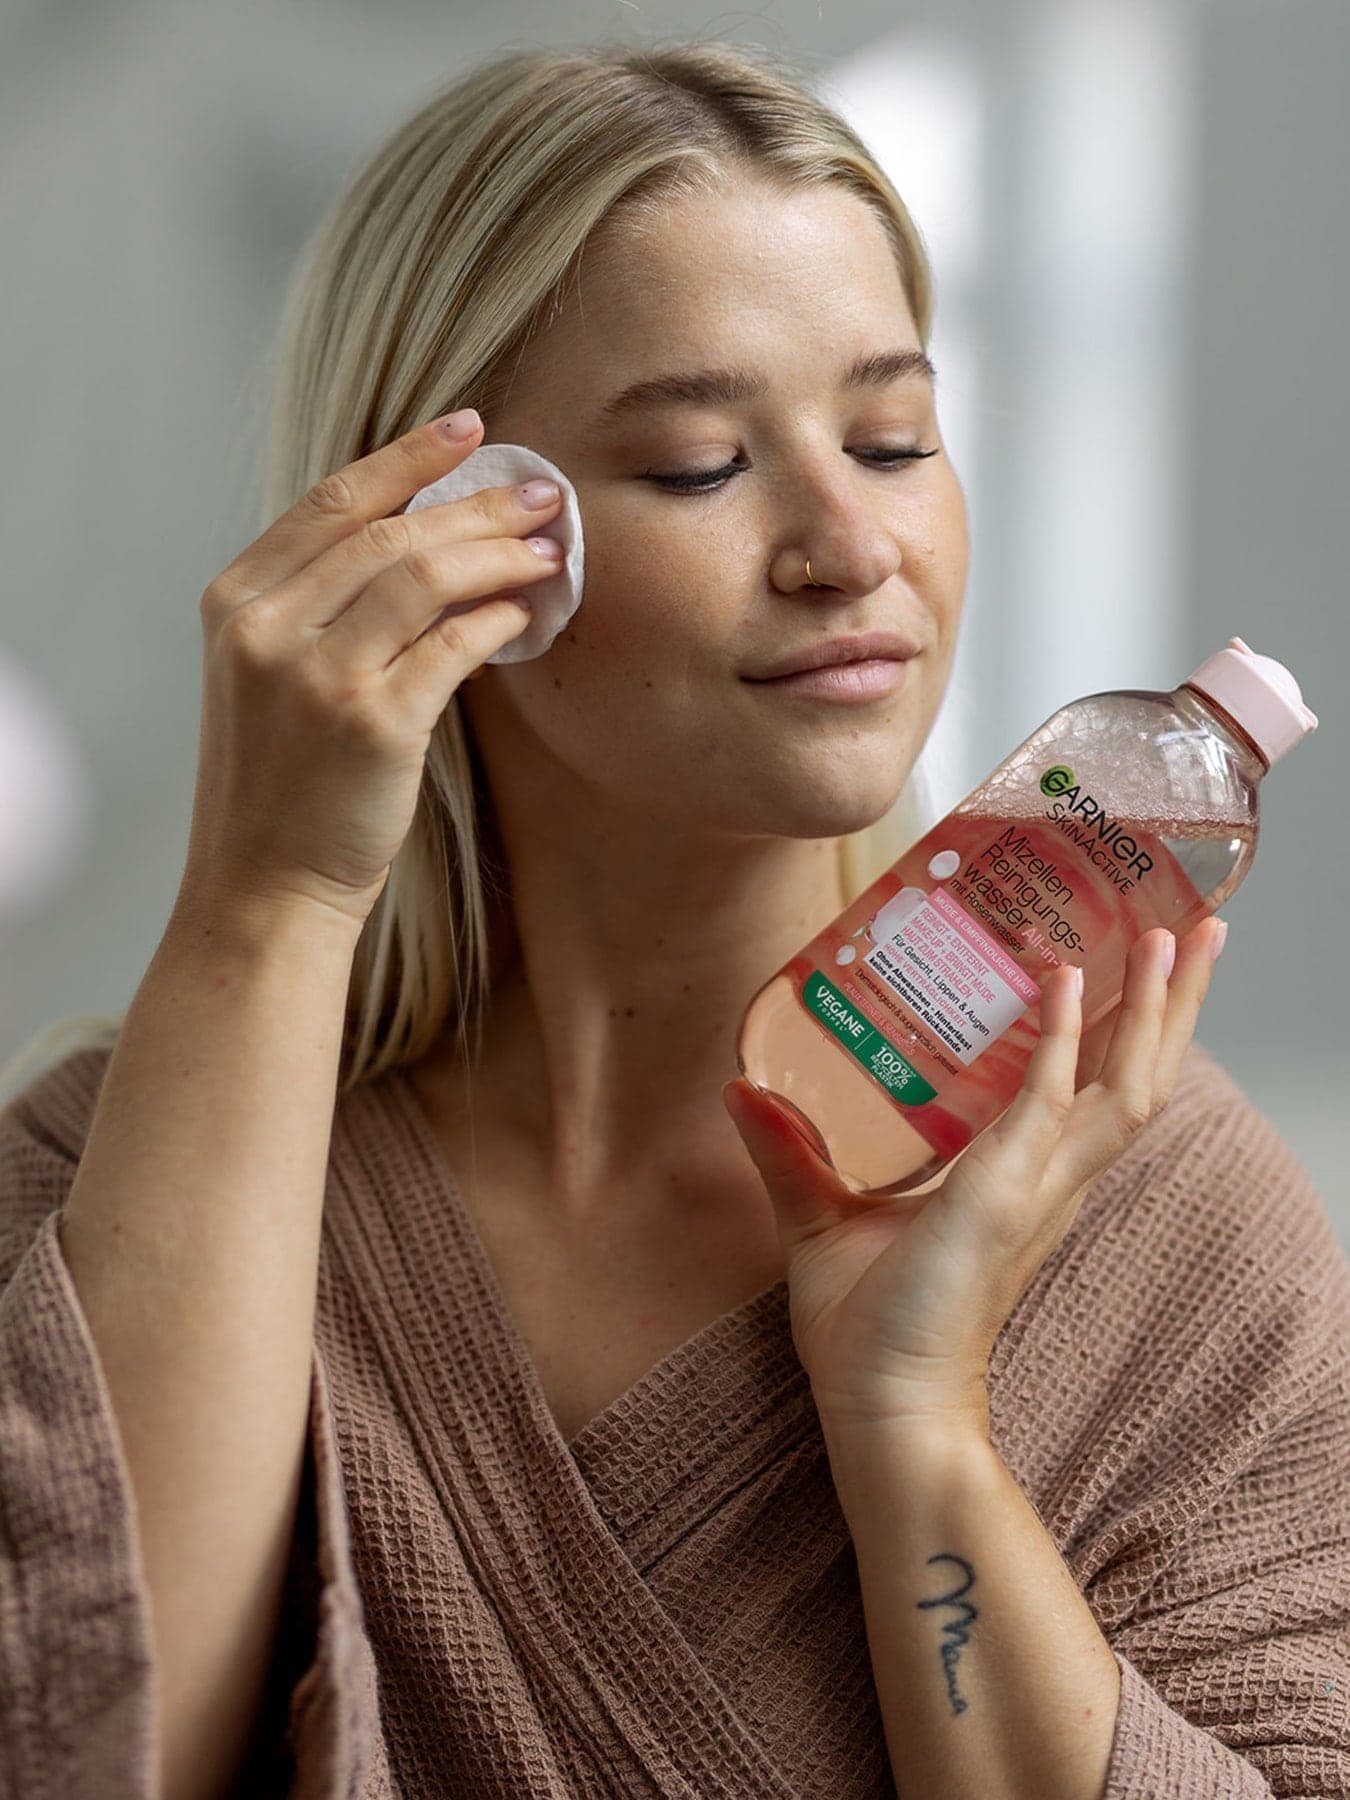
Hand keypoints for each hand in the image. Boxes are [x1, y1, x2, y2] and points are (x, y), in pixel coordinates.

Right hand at [176, 411, 565, 932]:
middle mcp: (266, 629)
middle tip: (541, 494)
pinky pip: (454, 646)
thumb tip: (427, 544)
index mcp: (234, 604)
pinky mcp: (373, 725)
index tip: (469, 429)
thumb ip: (319, 608)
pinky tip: (527, 614)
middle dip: (476, 504)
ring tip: (549, 550)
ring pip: (424, 577)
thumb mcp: (268, 680)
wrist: (263, 889)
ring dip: (499, 556)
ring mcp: (318, 676)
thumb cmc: (280, 787)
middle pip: (388, 533)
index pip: (331, 504)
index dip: (407, 458)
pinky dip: (498, 621)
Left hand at [723, 919, 1227, 1438]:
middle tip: (1203, 926)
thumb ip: (792, 1152)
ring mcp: (1034, 1188)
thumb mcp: (825, 1218)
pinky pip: (1048, 1102)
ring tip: (1182, 933)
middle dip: (1176, 1004)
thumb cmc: (867, 1330)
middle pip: (1140, 1075)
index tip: (1127, 956)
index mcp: (1024, 1181)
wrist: (881, 1407)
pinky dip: (1062, 1040)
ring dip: (1158, 1008)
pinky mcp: (1001, 1197)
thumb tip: (739, 1090)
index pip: (1094, 1087)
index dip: (1122, 1024)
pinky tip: (1067, 981)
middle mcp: (1048, 1179)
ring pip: (1129, 1085)